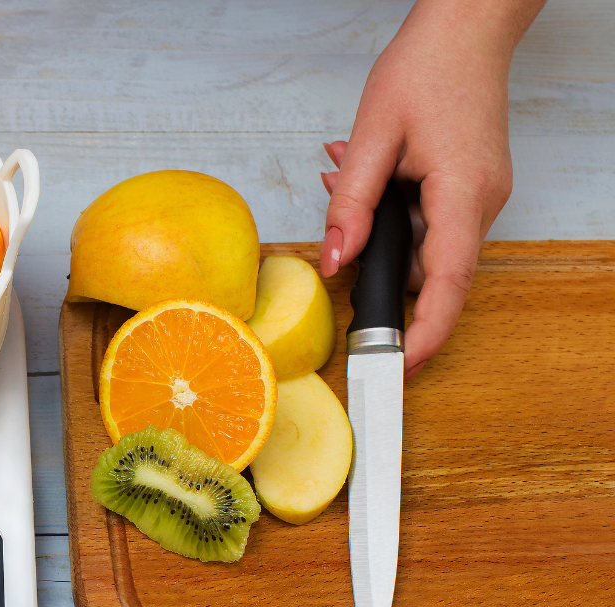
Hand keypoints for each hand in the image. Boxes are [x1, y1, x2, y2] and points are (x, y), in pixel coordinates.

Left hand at [319, 0, 543, 378]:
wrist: (466, 28)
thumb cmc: (426, 68)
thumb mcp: (373, 136)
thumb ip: (350, 205)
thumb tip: (333, 261)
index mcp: (462, 193)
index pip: (448, 285)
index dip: (425, 334)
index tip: (400, 367)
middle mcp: (480, 202)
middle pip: (438, 276)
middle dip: (392, 291)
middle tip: (348, 291)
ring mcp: (479, 197)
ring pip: (431, 251)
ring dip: (388, 247)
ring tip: (348, 201)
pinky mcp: (470, 189)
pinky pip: (433, 227)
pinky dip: (399, 225)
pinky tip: (370, 193)